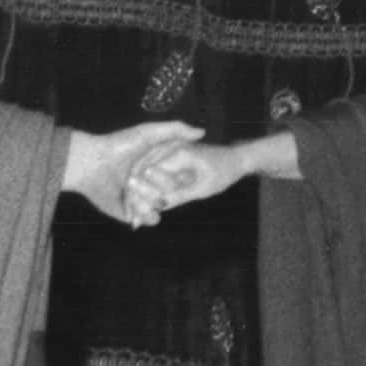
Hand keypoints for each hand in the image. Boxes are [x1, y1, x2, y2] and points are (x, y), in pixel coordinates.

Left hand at [65, 121, 202, 226]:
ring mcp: (140, 199)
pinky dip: (146, 214)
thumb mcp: (149, 132)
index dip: (180, 175)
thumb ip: (176, 129)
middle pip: (171, 193)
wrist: (90, 164)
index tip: (173, 169)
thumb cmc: (119, 145)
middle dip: (159, 185)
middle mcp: (148, 184)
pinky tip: (134, 203)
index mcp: (155, 167)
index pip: (180, 176)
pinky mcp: (130, 214)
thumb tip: (202, 132)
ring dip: (150, 200)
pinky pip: (149, 220)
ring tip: (130, 186)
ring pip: (162, 208)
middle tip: (137, 174)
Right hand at [127, 140, 251, 214]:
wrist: (234, 158)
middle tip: (131, 220)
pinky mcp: (166, 153)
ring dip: (136, 194)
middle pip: (142, 171)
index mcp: (179, 152)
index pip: (151, 173)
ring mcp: (166, 147)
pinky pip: (151, 170)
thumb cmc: (223, 173)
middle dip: (134, 197)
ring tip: (132, 217)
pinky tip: (140, 207)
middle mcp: (169, 146)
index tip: (135, 216)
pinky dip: (145, 188)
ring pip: (142, 171)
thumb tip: (157, 207)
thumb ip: (179, 196)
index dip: (141, 196)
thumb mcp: (203, 189)